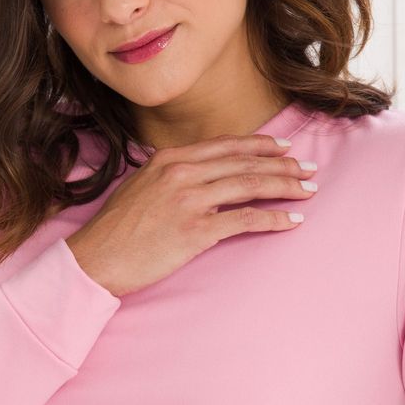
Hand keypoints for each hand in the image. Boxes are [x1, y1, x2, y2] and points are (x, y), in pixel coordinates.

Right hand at [65, 133, 319, 297]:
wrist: (95, 259)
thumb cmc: (113, 231)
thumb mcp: (138, 187)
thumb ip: (167, 175)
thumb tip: (192, 173)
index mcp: (169, 159)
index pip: (225, 146)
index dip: (259, 146)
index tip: (283, 150)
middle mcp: (182, 172)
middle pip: (245, 163)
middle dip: (283, 166)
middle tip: (308, 170)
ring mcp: (190, 200)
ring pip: (251, 185)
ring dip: (286, 186)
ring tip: (309, 190)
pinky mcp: (197, 230)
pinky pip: (246, 219)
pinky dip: (274, 218)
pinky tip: (292, 221)